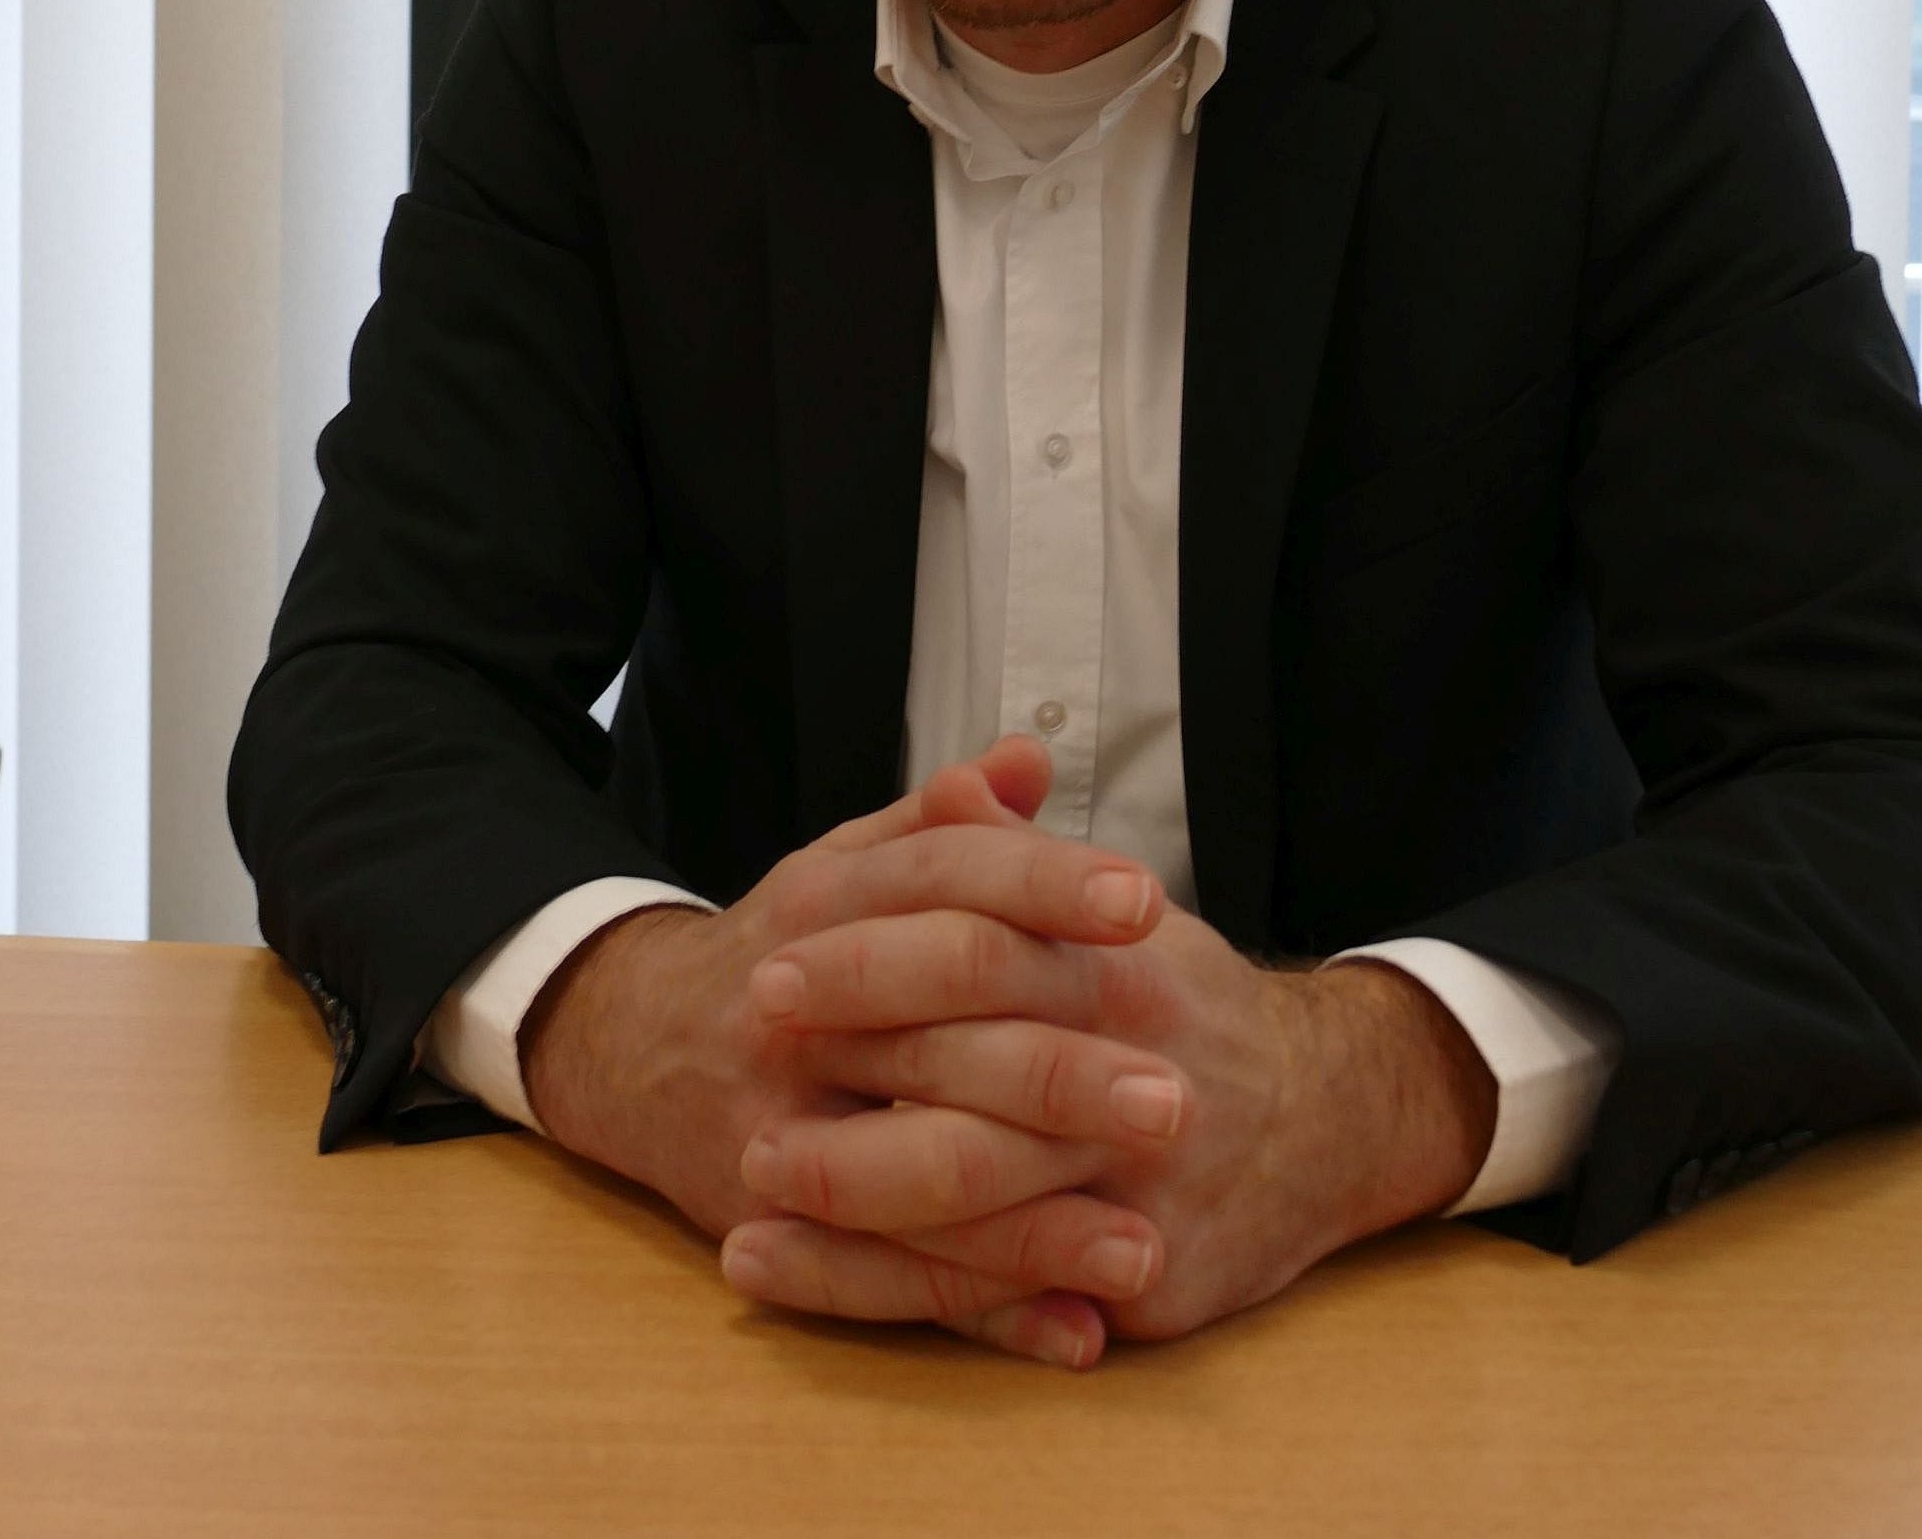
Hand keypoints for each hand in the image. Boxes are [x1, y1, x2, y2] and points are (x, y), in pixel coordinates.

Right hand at [521, 742, 1190, 1367]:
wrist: (630, 1045)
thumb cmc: (781, 949)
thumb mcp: (845, 867)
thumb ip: (942, 823)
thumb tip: (1032, 760)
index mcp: (825, 904)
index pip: (945, 879)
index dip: (1044, 884)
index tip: (1147, 903)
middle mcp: (798, 1010)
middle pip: (940, 1034)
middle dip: (1062, 1072)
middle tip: (1180, 1097)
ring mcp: (778, 1124)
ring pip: (917, 1174)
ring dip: (1037, 1221)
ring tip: (1147, 1243)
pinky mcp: (774, 1222)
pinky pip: (891, 1279)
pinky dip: (987, 1312)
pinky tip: (1078, 1330)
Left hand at [726, 788, 1497, 1349]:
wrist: (1328, 1120)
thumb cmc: (1181, 1008)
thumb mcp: (1116, 917)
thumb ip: (1026, 858)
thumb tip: (966, 777)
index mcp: (1123, 971)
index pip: (984, 948)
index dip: (872, 959)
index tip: (775, 961)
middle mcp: (1139, 1073)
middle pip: (980, 1070)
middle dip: (854, 1069)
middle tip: (749, 1064)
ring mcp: (1145, 1186)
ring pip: (985, 1197)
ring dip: (853, 1197)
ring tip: (746, 1190)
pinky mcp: (1148, 1279)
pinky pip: (1003, 1296)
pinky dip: (891, 1294)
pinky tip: (803, 1278)